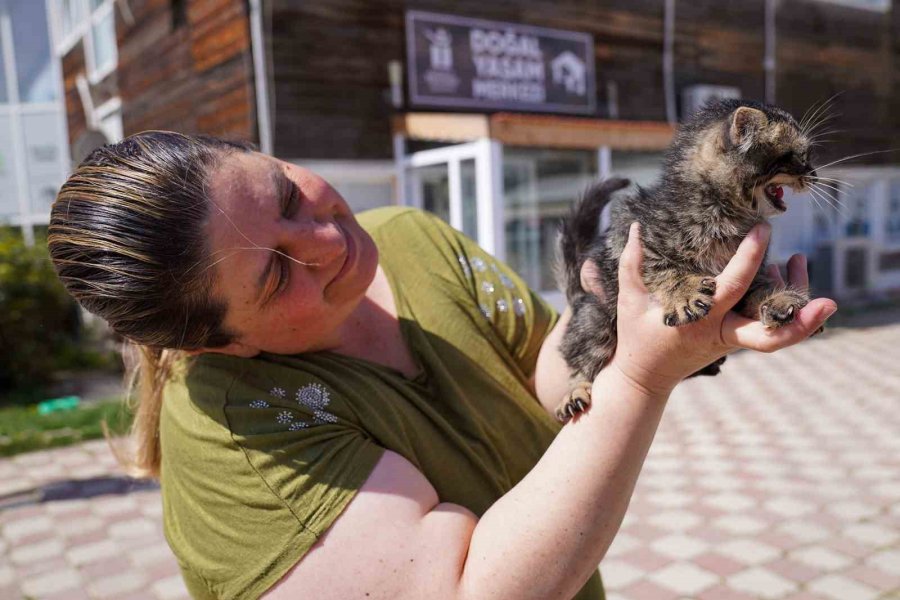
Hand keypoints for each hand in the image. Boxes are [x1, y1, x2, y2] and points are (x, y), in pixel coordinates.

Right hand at [607, 223, 837, 394]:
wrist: (647, 376)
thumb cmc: (637, 336)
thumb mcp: (629, 299)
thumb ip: (631, 263)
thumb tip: (637, 227)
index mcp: (700, 320)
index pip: (733, 286)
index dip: (750, 257)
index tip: (762, 229)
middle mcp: (723, 334)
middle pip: (772, 337)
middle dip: (802, 323)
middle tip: (830, 302)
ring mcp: (734, 341)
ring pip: (778, 334)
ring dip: (800, 307)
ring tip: (800, 261)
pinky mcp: (737, 341)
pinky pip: (769, 328)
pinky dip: (783, 307)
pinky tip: (782, 275)